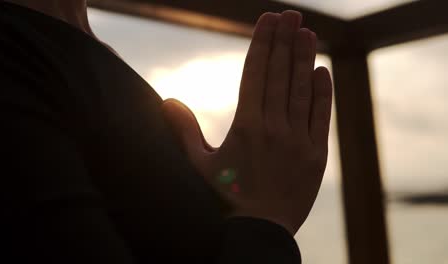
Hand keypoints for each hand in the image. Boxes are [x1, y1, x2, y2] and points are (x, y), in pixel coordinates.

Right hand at [161, 11, 332, 235]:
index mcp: (246, 125)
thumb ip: (184, 130)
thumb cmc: (225, 199)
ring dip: (304, 58)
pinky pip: (321, 117)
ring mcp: (298, 140)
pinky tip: (321, 71)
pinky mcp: (316, 155)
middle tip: (291, 15)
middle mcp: (274, 127)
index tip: (268, 20)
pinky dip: (322, 92)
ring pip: (302, 90)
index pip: (255, 73)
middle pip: (280, 74)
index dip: (262, 43)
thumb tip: (167, 100)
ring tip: (307, 32)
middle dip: (285, 40)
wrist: (259, 232)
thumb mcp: (199, 165)